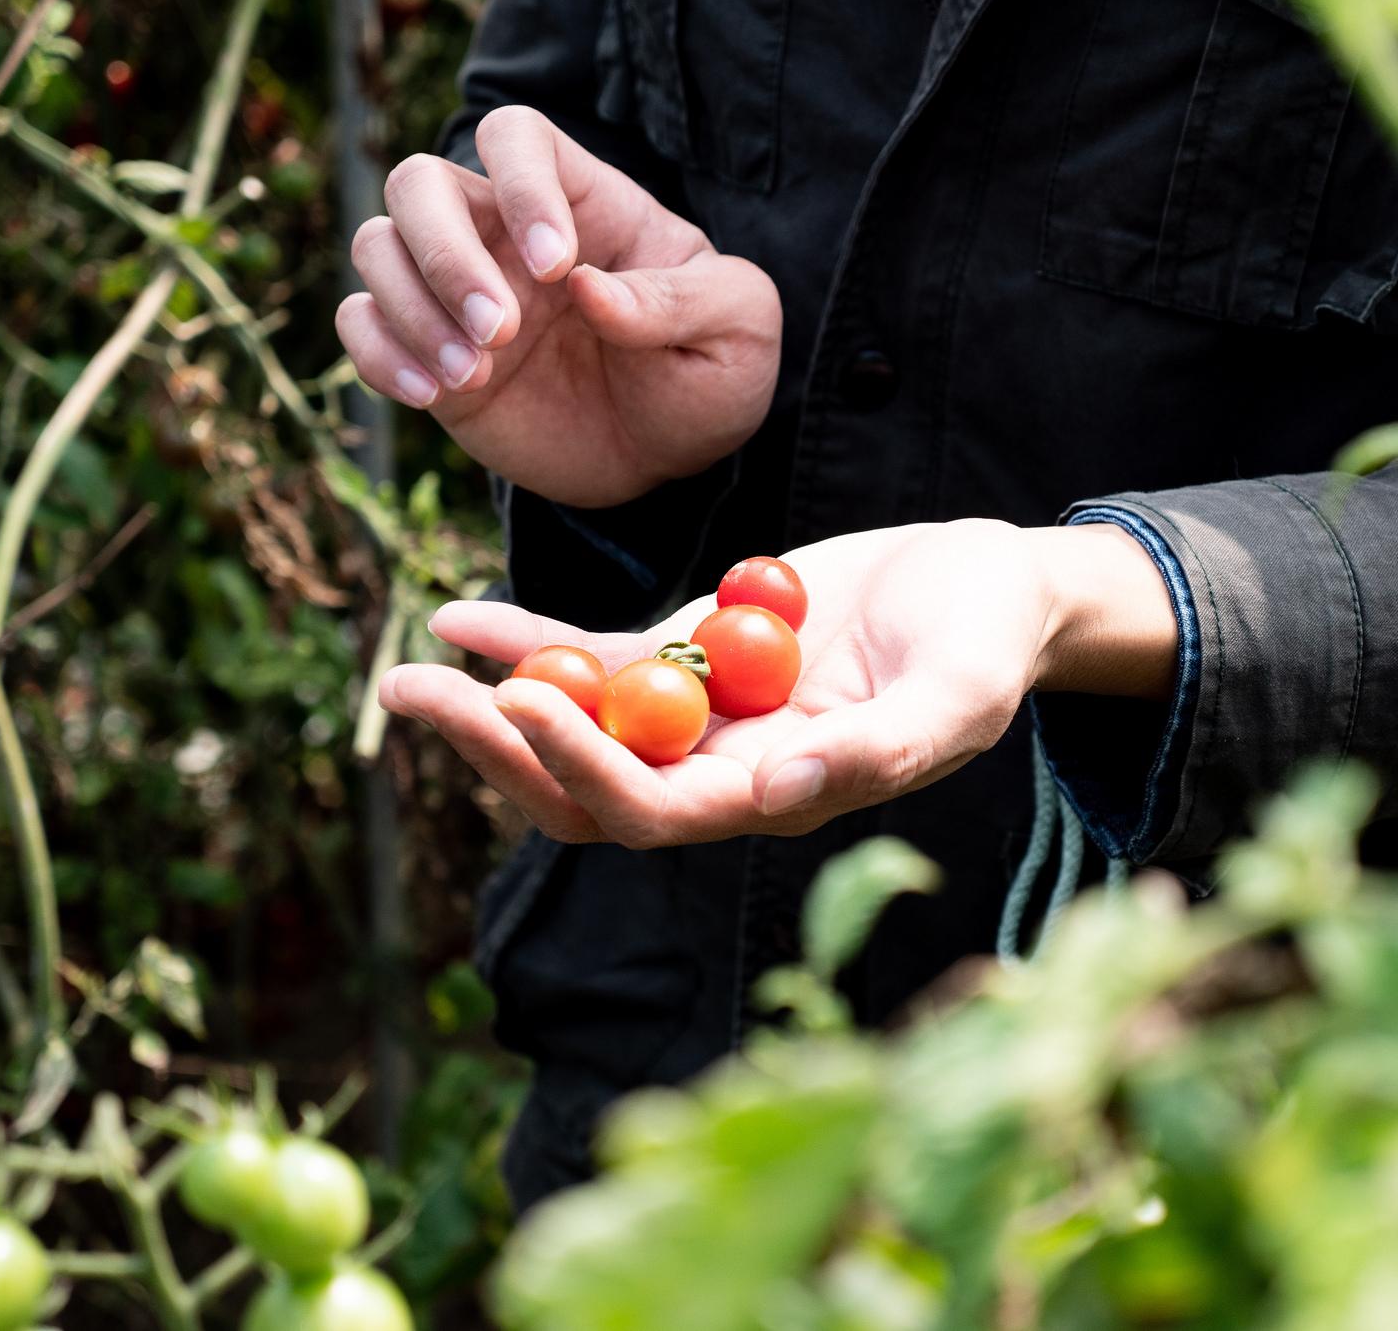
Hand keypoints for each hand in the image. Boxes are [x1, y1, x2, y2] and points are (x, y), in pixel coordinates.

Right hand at [335, 106, 781, 507]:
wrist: (671, 458)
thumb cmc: (707, 373)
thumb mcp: (736, 329)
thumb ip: (678, 302)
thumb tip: (589, 290)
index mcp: (582, 200)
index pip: (517, 137)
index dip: (521, 184)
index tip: (559, 268)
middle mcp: (504, 233)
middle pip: (418, 182)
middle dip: (444, 253)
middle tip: (499, 329)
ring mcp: (457, 292)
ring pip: (376, 247)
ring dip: (411, 308)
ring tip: (476, 375)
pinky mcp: (428, 354)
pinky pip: (360, 325)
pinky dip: (378, 353)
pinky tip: (433, 395)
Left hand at [377, 520, 1177, 847]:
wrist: (988, 588)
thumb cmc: (987, 644)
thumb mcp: (953, 695)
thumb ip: (875, 749)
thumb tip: (770, 799)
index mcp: (778, 797)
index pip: (655, 810)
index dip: (581, 770)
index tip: (517, 708)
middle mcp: (723, 771)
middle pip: (587, 784)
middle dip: (499, 748)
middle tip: (415, 697)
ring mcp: (701, 714)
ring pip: (577, 728)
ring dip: (490, 704)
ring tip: (409, 672)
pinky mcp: (692, 653)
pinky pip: (596, 657)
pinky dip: (526, 639)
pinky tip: (455, 612)